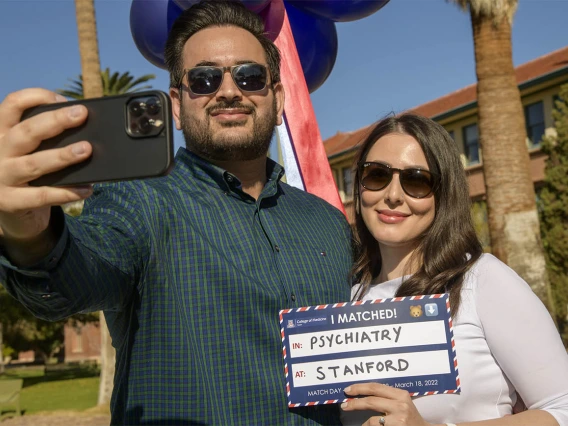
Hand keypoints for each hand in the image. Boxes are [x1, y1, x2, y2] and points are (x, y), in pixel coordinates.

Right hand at [0, 88, 92, 240]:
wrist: (10, 210)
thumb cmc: (28, 172)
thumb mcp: (30, 150)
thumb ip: (47, 138)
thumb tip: (84, 128)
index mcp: (3, 132)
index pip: (12, 104)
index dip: (36, 97)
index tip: (63, 99)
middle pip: (25, 132)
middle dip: (55, 121)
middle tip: (81, 114)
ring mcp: (2, 177)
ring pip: (33, 164)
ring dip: (62, 156)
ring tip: (86, 149)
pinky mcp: (9, 201)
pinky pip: (40, 196)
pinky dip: (65, 193)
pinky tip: (86, 189)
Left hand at [342, 383, 432, 425]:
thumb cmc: (410, 417)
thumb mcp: (401, 403)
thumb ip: (386, 397)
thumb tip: (362, 393)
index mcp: (401, 394)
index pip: (375, 387)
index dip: (359, 388)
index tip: (348, 390)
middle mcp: (400, 405)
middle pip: (371, 401)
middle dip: (355, 403)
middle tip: (345, 406)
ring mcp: (398, 420)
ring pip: (372, 420)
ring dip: (364, 423)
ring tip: (363, 425)